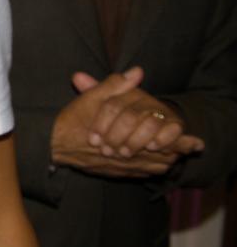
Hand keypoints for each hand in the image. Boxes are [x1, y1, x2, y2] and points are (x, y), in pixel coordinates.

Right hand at [51, 67, 201, 177]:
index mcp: (126, 136)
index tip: (194, 142)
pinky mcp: (114, 173)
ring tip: (174, 155)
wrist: (52, 144)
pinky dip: (150, 169)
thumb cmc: (72, 120)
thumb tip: (137, 72)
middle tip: (191, 147)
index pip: (161, 142)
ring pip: (152, 168)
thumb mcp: (92, 97)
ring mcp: (121, 167)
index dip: (179, 142)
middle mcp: (127, 156)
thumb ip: (116, 85)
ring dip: (164, 161)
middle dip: (176, 152)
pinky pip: (140, 174)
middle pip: (161, 158)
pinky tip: (152, 163)